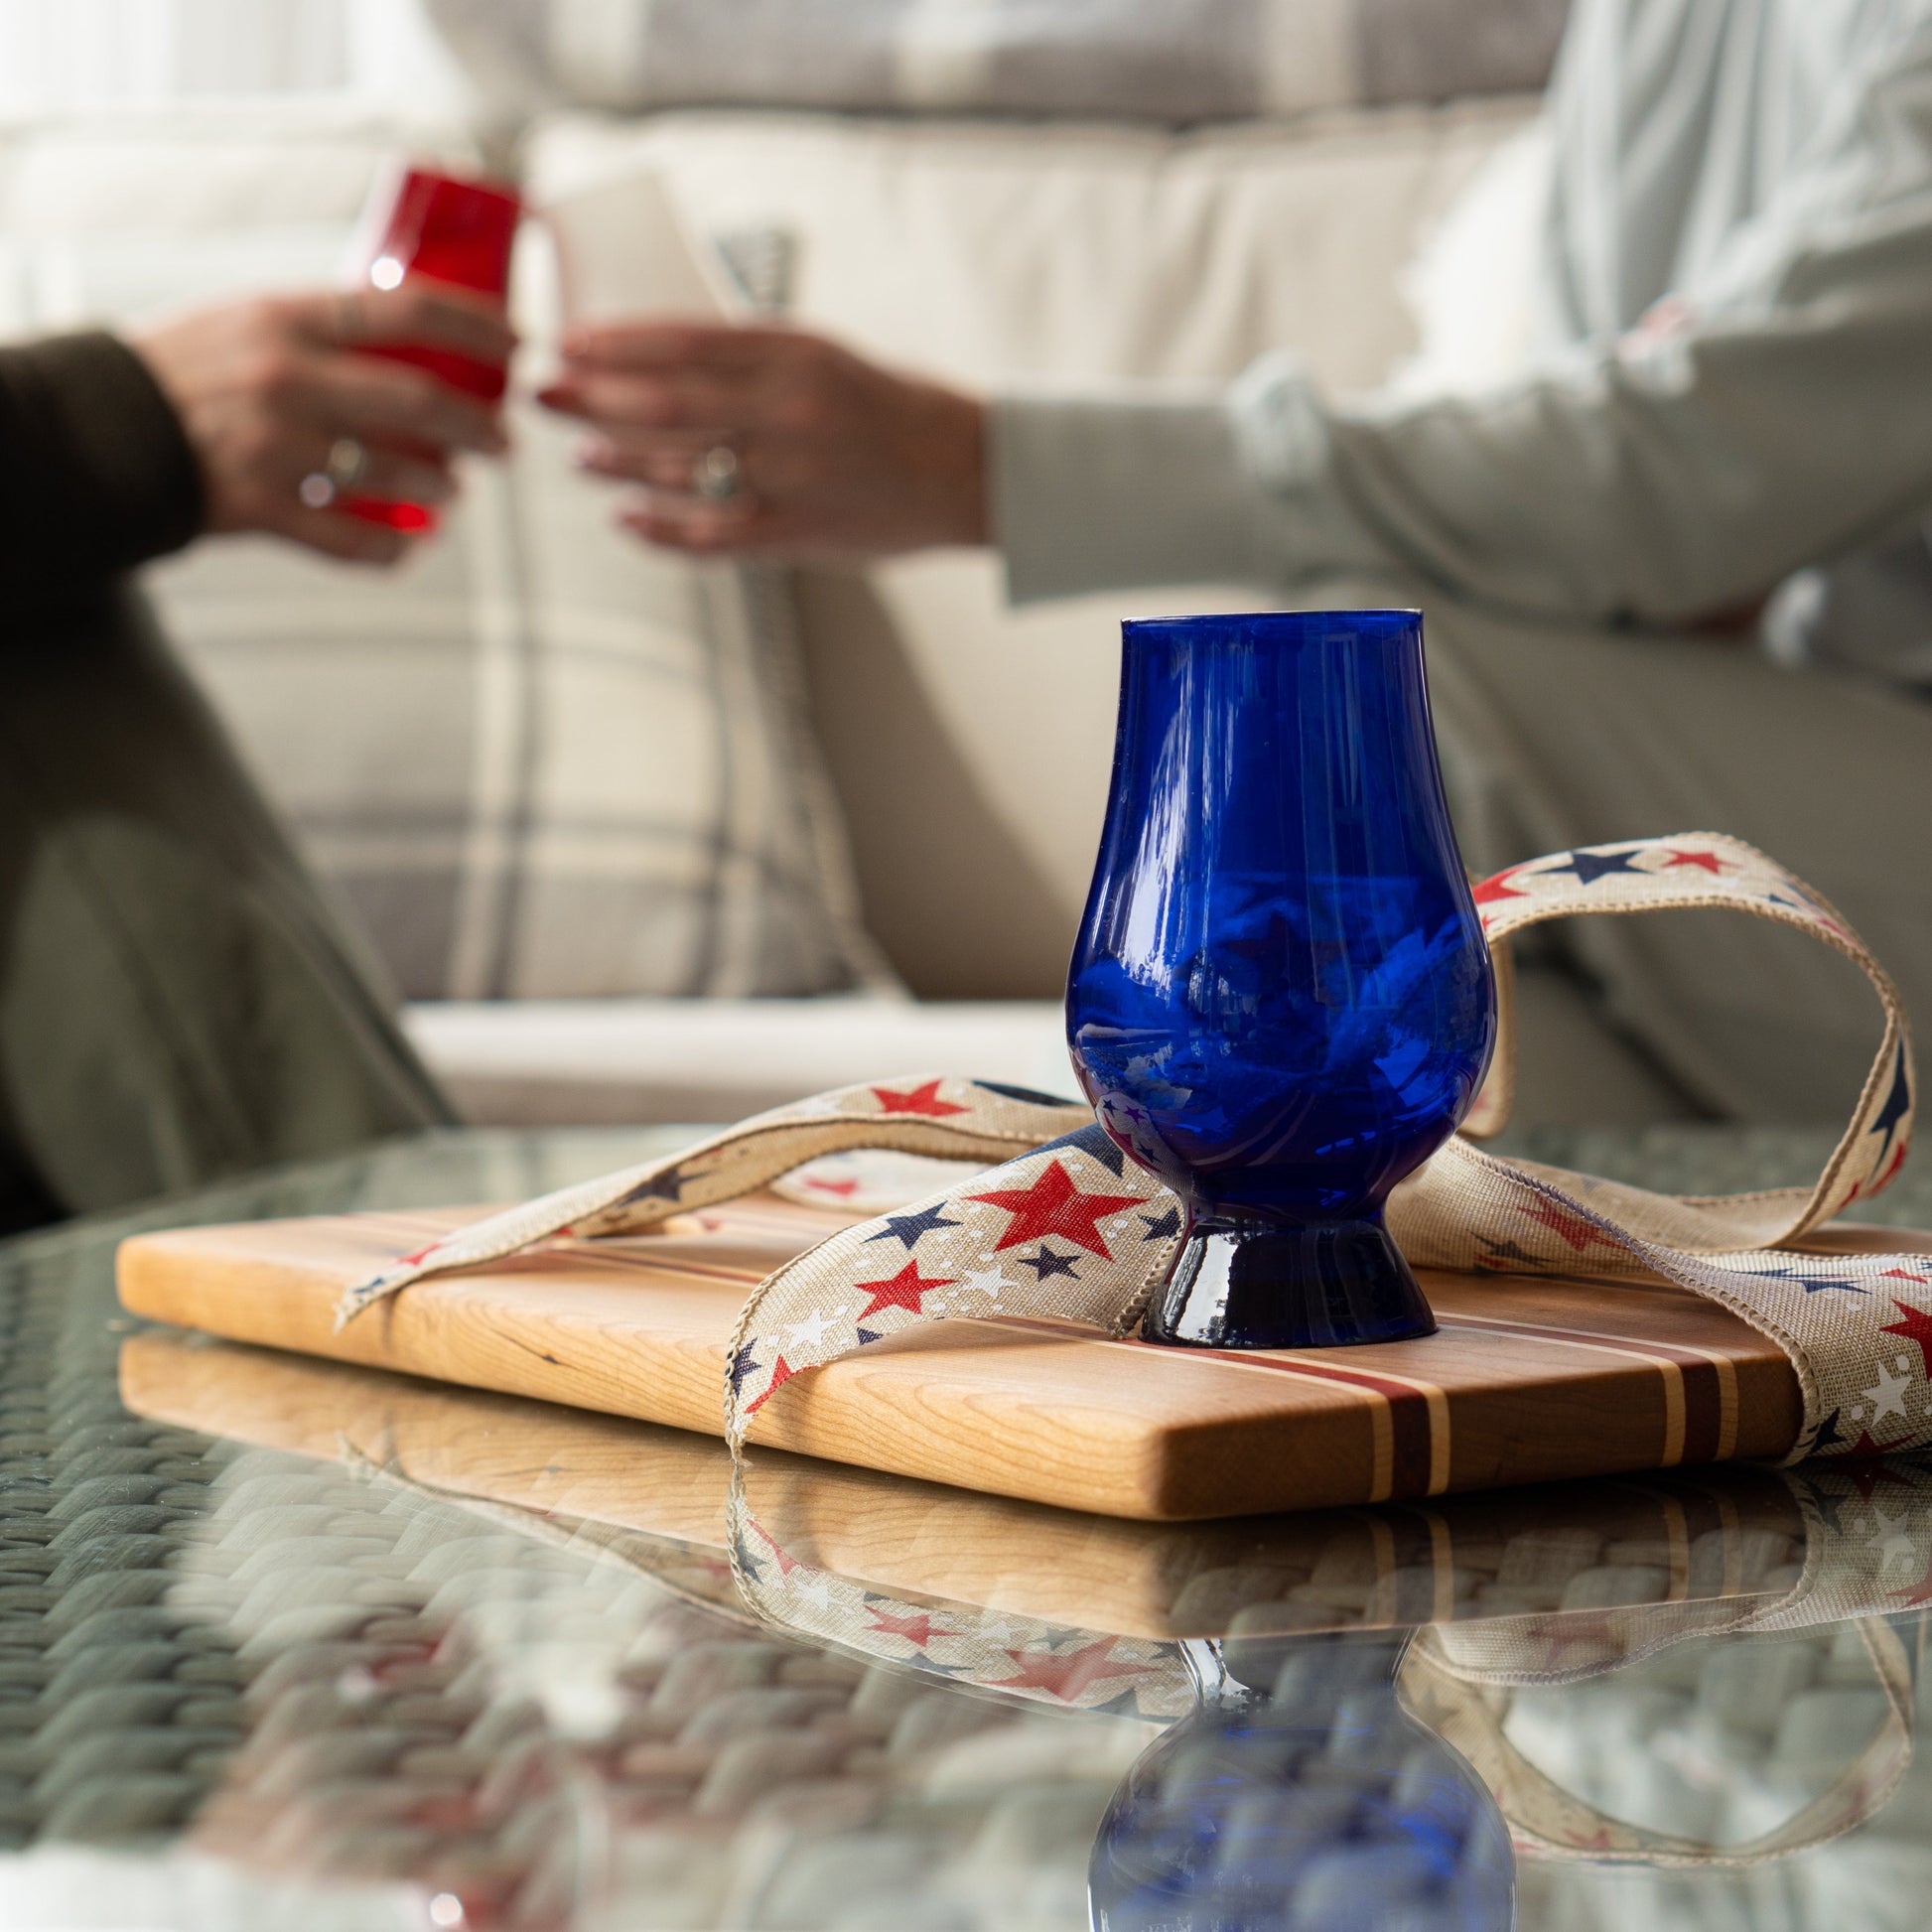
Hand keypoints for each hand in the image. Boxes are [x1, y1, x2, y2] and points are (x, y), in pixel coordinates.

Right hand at [132, 285, 514, 563]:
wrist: (100, 429)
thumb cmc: (185, 370)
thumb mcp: (246, 319)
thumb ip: (322, 327)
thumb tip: (416, 333)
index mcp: (286, 316)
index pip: (408, 309)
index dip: (479, 327)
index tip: (520, 344)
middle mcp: (287, 378)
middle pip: (423, 402)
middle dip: (481, 426)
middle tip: (505, 440)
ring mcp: (276, 447)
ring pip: (399, 477)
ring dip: (444, 487)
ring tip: (457, 488)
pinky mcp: (262, 510)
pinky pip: (355, 541)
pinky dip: (395, 549)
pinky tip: (414, 543)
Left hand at [540, 323, 986, 557]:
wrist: (970, 474)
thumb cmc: (896, 408)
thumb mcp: (829, 358)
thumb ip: (757, 359)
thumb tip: (669, 358)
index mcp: (798, 357)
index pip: (685, 341)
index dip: (615, 343)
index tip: (567, 342)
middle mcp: (789, 415)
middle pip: (665, 404)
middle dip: (592, 398)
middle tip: (541, 393)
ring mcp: (791, 479)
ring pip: (678, 471)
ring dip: (615, 464)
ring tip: (576, 455)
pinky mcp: (797, 534)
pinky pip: (710, 536)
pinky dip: (660, 529)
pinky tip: (624, 518)